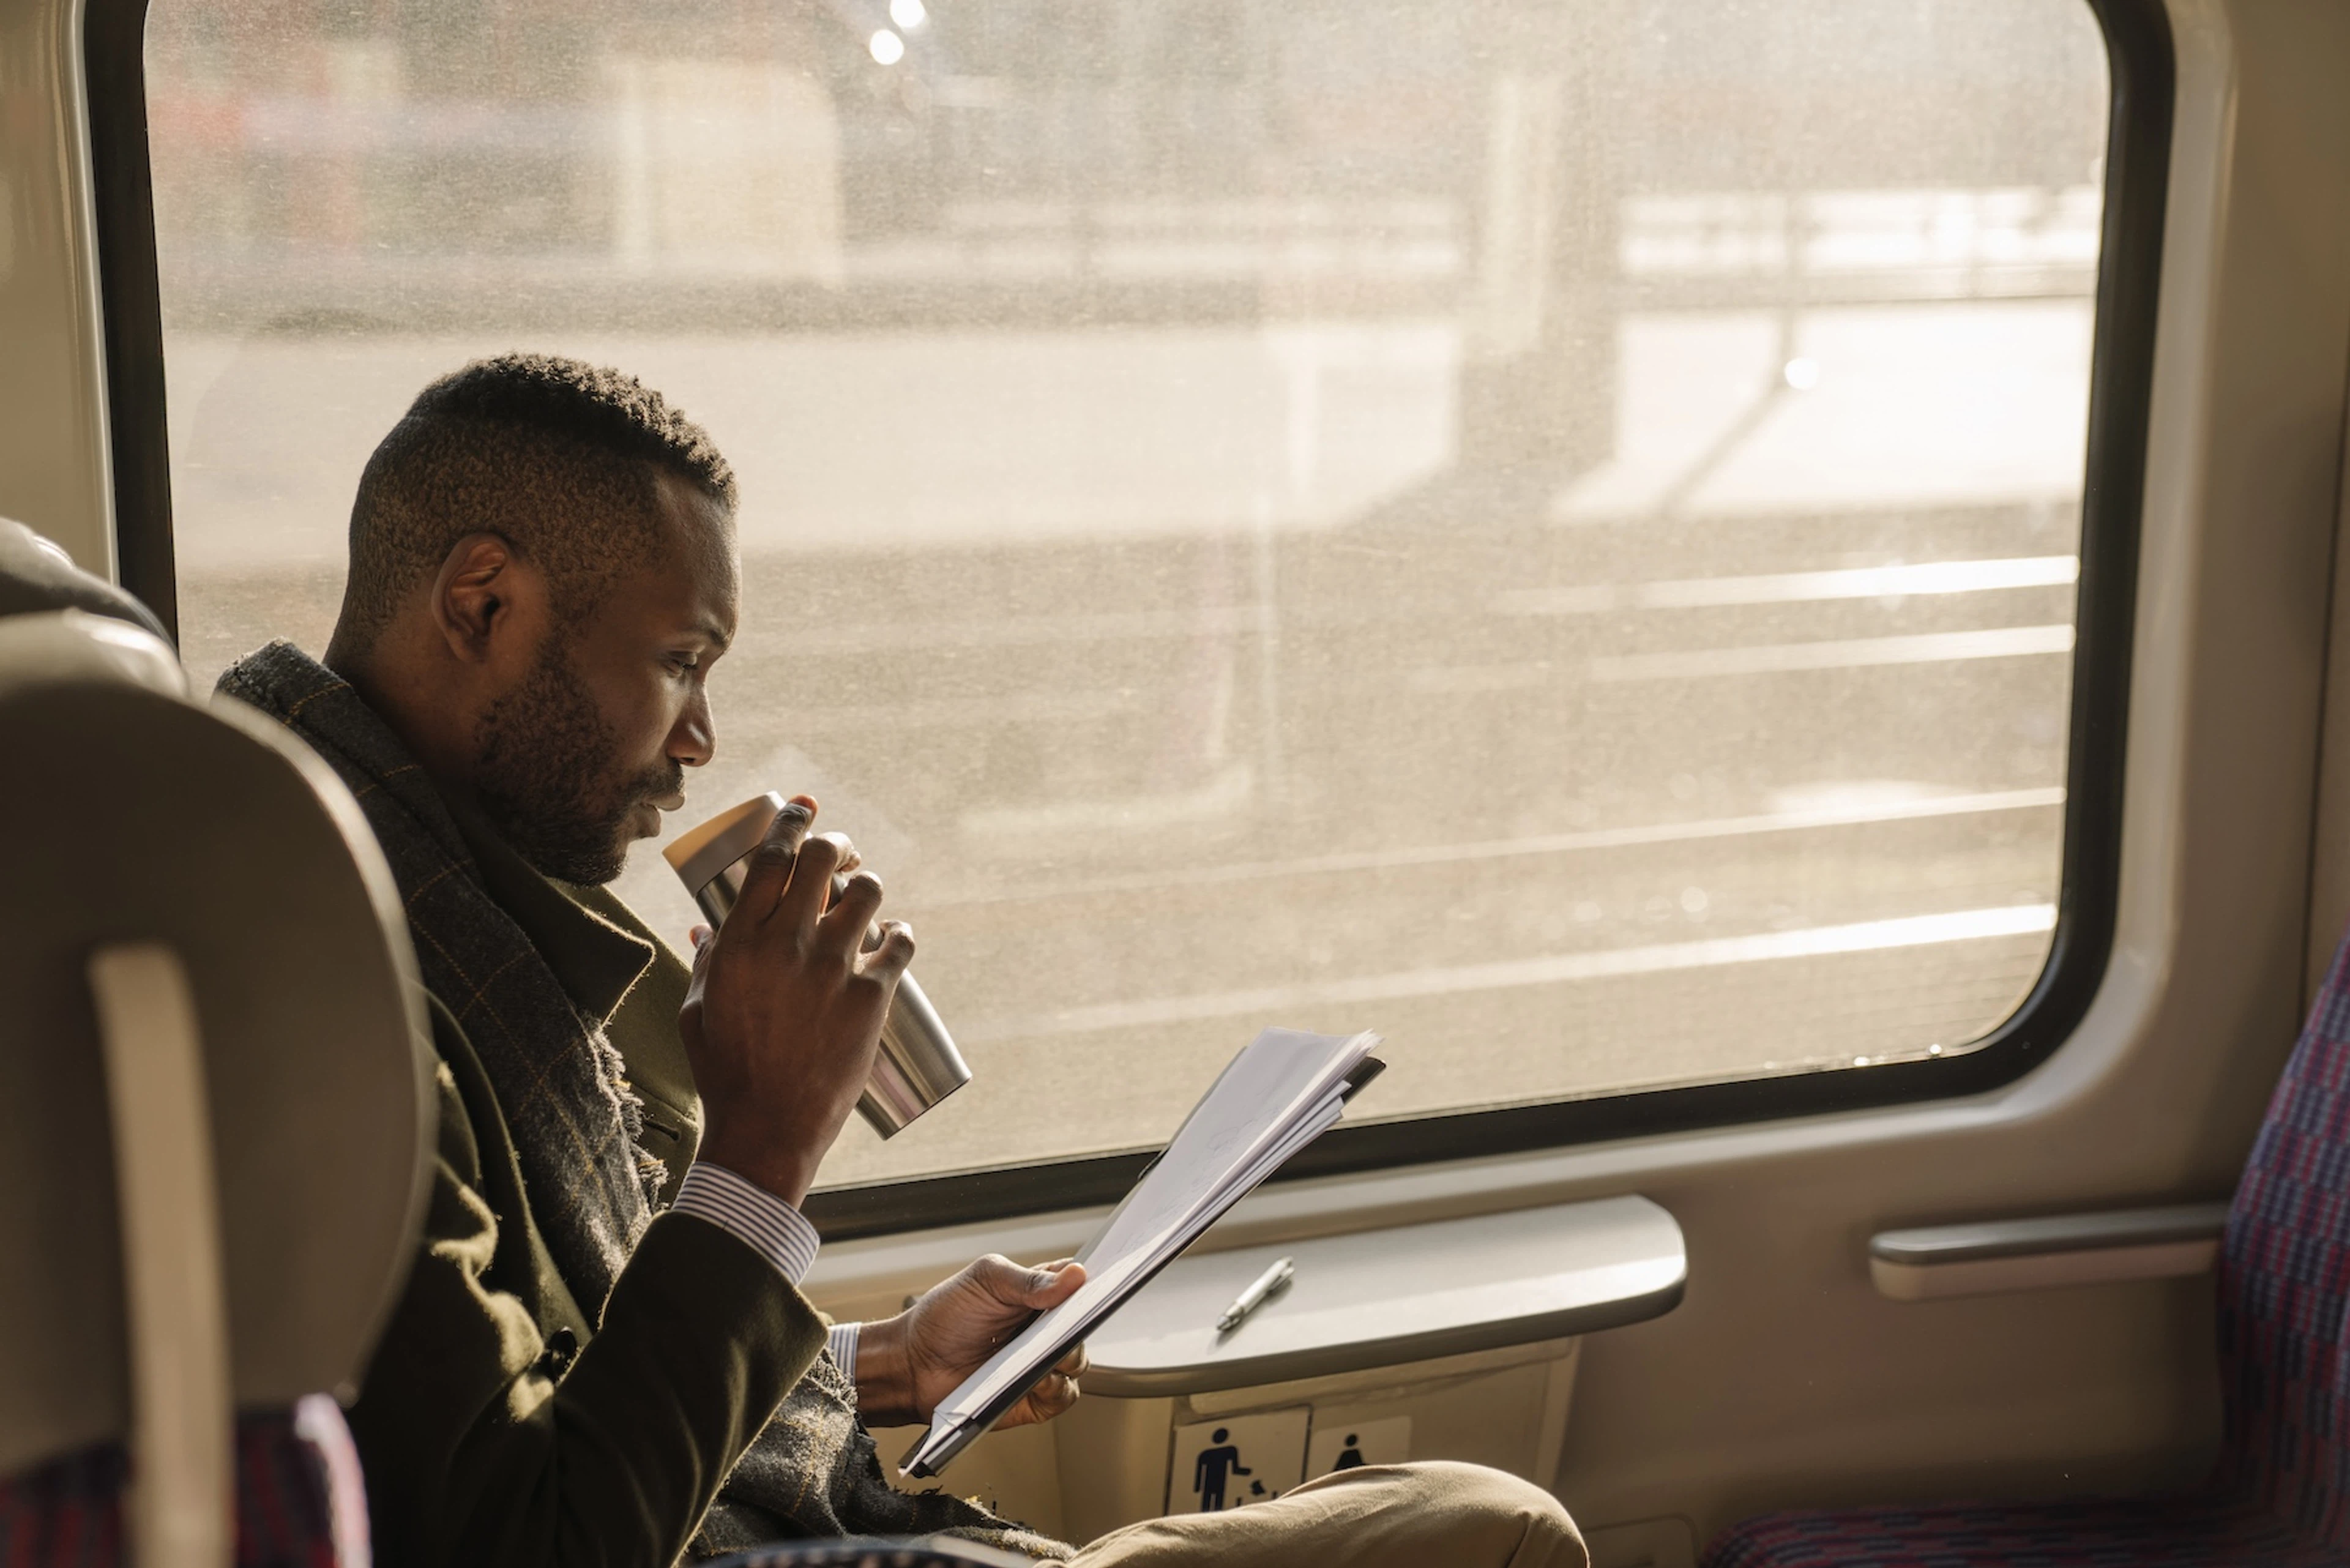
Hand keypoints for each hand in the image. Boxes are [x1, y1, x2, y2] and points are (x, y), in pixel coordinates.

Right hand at [678, 795, 912, 1206]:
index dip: (791, 823)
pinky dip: (901, 934)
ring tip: (864, 897)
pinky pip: (900, 943)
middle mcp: (787, 944)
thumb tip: (706, 929)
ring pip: (867, 893)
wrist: (767, 1128)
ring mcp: (832, 969)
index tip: (803, 810)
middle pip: (822, 860)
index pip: (770, 858)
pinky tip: (896, 937)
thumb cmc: (725, 1072)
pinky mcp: (870, 997)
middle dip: (834, 845)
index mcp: (739, 942)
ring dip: (867, 886)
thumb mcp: (698, 1011)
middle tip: (839, 854)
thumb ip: (707, 961)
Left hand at [853, 1256, 1088, 1428]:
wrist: (912, 1364)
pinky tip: (1038, 1379)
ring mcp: (1040, 1364)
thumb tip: (1076, 1277)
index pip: (1078, 1285)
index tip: (1095, 1286)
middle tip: (1069, 1322)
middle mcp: (1044, 1329)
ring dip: (1069, 1358)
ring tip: (1046, 1355)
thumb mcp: (985, 1281)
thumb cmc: (945, 1317)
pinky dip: (1056, 1389)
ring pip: (1078, 1362)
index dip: (1091, 1285)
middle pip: (1084, 1325)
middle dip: (1081, 1324)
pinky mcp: (1034, 1398)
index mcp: (1037, 1294)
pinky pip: (1063, 1396)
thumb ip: (1030, 1280)